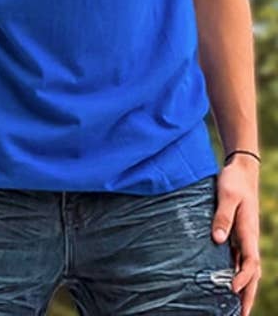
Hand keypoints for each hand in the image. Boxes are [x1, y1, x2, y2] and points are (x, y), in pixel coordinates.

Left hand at [212, 156, 260, 315]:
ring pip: (247, 269)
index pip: (251, 263)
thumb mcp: (226, 196)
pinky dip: (237, 274)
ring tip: (237, 308)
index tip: (231, 289)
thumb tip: (218, 240)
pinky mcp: (237, 233)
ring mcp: (244, 237)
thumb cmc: (233, 182)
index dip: (243, 278)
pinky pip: (239, 259)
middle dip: (248, 294)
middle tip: (242, 315)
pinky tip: (228, 282)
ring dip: (244, 288)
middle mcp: (249, 239)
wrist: (240, 170)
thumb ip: (222, 217)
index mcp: (249, 232)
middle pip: (253, 273)